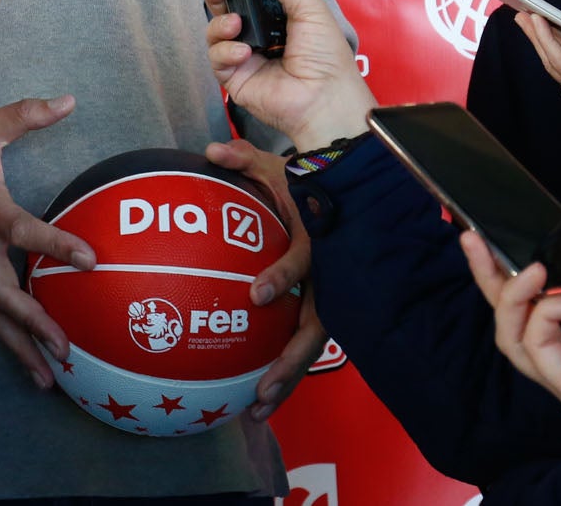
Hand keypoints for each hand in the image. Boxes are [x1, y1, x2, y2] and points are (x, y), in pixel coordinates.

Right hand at [0, 95, 94, 387]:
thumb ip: (26, 114)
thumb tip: (68, 101)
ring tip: (46, 378)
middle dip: (34, 323)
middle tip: (65, 349)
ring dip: (17, 344)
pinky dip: (4, 333)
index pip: (21, 228)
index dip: (54, 244)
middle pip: (2, 292)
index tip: (89, 260)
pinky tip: (23, 354)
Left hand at [204, 138, 326, 422]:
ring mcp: (330, 299)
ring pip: (310, 347)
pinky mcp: (323, 309)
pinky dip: (284, 370)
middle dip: (289, 363)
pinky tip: (256, 397)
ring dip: (286, 379)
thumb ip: (245, 161)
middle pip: (314, 328)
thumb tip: (212, 150)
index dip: (282, 276)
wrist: (348, 190)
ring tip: (257, 410)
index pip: (303, 262)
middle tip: (261, 390)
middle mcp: (329, 278)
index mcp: (318, 243)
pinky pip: (302, 342)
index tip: (256, 295)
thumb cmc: (307, 181)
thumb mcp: (279, 169)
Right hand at [205, 0, 374, 152]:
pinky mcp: (234, 76)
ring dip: (220, 22)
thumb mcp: (310, 7)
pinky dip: (226, 51)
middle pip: (225, 6)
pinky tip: (244, 53)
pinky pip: (216, 57)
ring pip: (215, 30)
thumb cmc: (325, 55)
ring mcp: (244, 55)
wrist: (324, 98)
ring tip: (235, 23)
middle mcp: (257, 33)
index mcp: (276, 14)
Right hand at [460, 233, 560, 483]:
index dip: (517, 268)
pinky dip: (544, 316)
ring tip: (533, 267)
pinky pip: (538, 347)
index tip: (501, 235)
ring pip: (510, 334)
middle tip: (474, 238)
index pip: (540, 296)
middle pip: (510, 313)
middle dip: (488, 275)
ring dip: (512, 296)